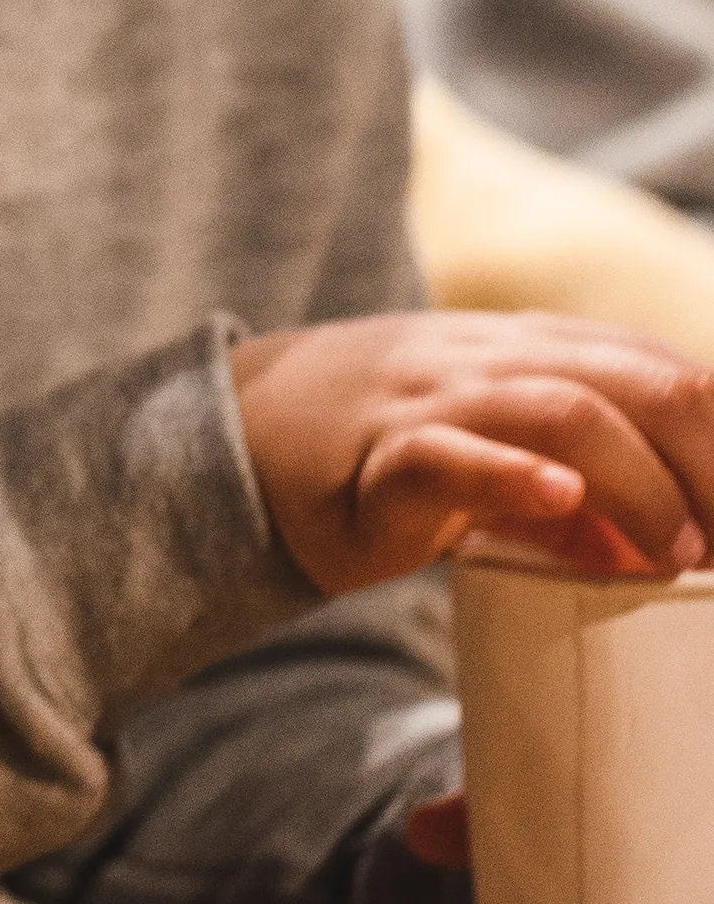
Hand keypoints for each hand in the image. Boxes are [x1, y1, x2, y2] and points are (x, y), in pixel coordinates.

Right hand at [232, 309, 713, 594]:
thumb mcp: (495, 448)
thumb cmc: (382, 446)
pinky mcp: (380, 454)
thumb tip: (661, 544)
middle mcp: (493, 356)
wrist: (237, 429)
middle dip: (712, 456)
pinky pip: (451, 454)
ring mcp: (435, 396)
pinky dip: (514, 475)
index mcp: (533, 348)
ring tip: (682, 554)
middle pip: (639, 378)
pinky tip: (562, 499)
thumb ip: (580, 483)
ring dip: (643, 483)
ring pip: (564, 407)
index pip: (663, 368)